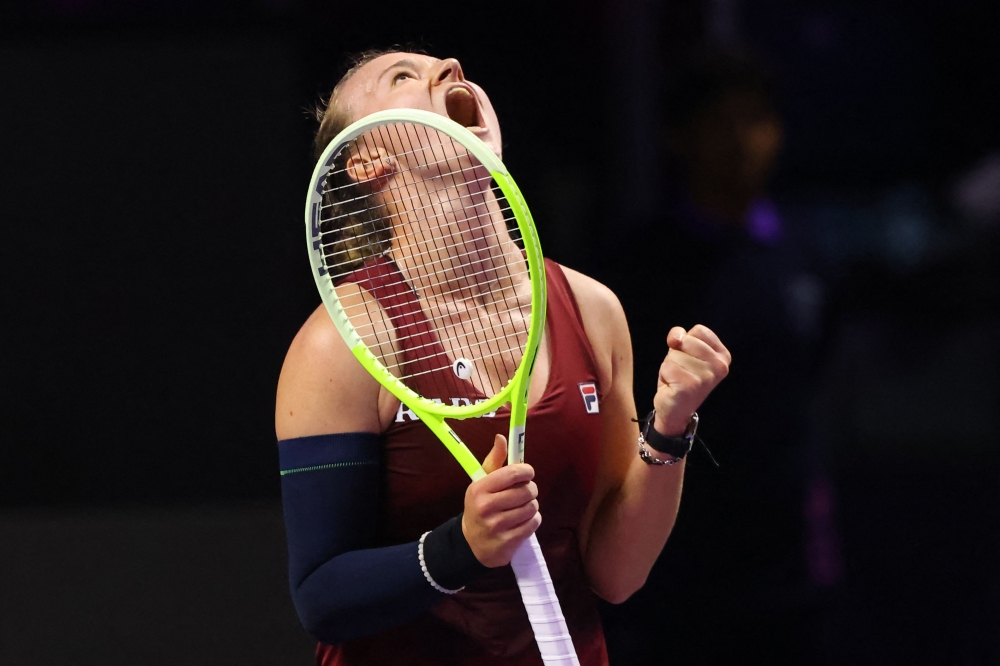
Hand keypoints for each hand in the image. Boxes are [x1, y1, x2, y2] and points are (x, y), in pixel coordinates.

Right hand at [462, 434, 541, 566]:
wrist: (472, 543)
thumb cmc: (481, 506)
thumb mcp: (482, 482)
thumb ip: (495, 460)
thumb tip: (502, 437)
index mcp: (479, 489)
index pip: (513, 473)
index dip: (526, 471)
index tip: (527, 473)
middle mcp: (486, 507)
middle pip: (526, 491)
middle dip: (530, 489)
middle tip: (525, 492)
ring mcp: (497, 526)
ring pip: (532, 507)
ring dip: (531, 506)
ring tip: (522, 507)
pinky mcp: (508, 542)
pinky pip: (534, 523)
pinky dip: (533, 520)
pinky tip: (523, 520)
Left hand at [653, 325, 730, 435]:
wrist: (675, 409)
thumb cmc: (680, 377)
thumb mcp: (682, 351)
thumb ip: (680, 337)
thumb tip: (675, 338)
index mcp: (723, 356)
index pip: (700, 330)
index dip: (686, 340)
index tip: (688, 358)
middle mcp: (720, 366)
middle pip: (686, 340)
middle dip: (677, 354)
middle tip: (681, 371)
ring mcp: (707, 377)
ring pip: (675, 354)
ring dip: (669, 366)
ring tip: (677, 379)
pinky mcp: (691, 386)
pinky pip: (667, 367)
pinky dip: (664, 375)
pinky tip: (673, 386)